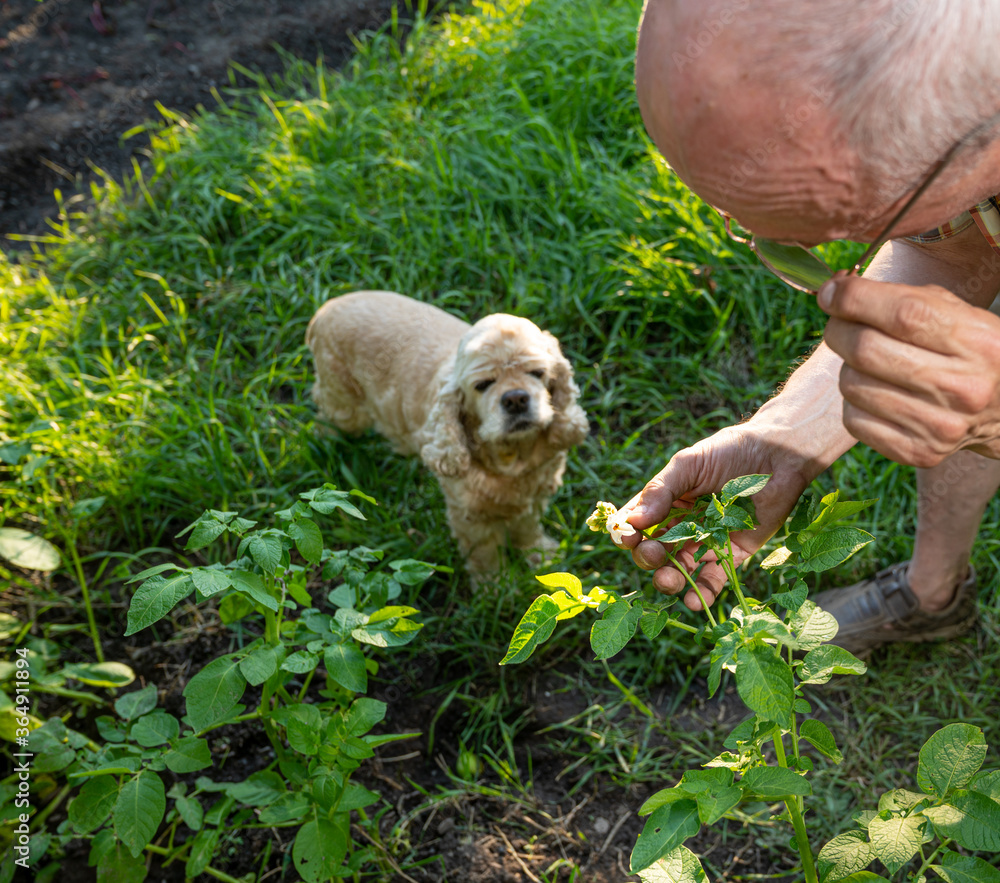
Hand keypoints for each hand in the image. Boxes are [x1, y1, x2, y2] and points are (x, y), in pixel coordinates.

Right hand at [615, 426, 810, 609]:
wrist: (778, 456)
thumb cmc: (729, 452)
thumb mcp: (688, 465)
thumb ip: (661, 491)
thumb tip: (632, 521)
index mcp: (666, 503)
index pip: (637, 524)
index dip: (628, 534)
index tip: (626, 538)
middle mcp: (682, 526)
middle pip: (655, 551)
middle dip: (648, 557)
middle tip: (652, 555)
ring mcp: (707, 543)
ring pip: (680, 569)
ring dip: (670, 580)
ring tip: (668, 582)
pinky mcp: (733, 555)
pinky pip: (714, 580)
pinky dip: (702, 594)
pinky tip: (693, 601)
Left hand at [819, 274, 999, 467]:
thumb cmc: (971, 352)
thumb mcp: (960, 314)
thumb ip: (905, 298)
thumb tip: (836, 291)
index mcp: (977, 341)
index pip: (904, 314)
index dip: (854, 298)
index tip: (831, 292)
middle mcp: (963, 386)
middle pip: (866, 350)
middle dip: (839, 330)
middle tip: (840, 324)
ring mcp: (940, 425)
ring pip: (852, 384)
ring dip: (847, 367)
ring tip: (869, 363)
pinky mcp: (918, 452)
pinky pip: (853, 419)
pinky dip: (854, 401)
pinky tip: (877, 393)